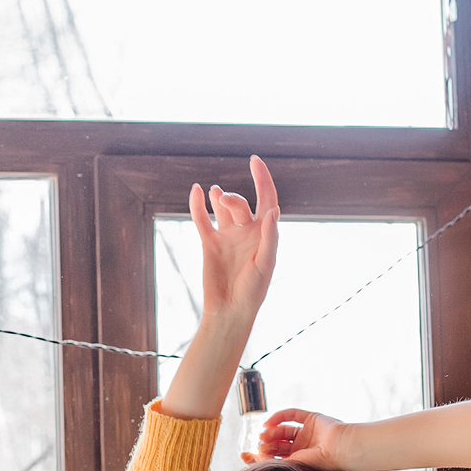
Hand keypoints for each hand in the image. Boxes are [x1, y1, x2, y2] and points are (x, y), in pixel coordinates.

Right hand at [190, 156, 279, 320]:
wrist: (229, 310)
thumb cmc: (253, 291)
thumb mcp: (265, 265)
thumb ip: (270, 237)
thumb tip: (274, 210)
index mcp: (264, 234)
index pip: (266, 198)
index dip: (262, 178)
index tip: (254, 160)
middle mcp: (247, 232)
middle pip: (240, 204)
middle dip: (231, 198)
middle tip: (222, 199)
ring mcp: (227, 236)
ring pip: (222, 208)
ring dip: (218, 197)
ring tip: (213, 193)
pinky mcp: (209, 243)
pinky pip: (202, 219)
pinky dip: (198, 205)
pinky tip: (197, 191)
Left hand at [250, 407, 354, 470]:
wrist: (341, 451)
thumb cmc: (318, 465)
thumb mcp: (290, 468)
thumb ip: (271, 463)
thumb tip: (253, 456)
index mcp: (301, 465)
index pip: (275, 460)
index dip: (259, 457)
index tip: (244, 455)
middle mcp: (304, 450)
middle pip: (278, 446)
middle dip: (265, 445)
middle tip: (259, 446)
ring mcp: (309, 434)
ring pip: (283, 431)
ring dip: (271, 432)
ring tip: (264, 435)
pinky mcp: (313, 420)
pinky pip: (293, 415)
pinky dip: (279, 416)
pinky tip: (269, 423)